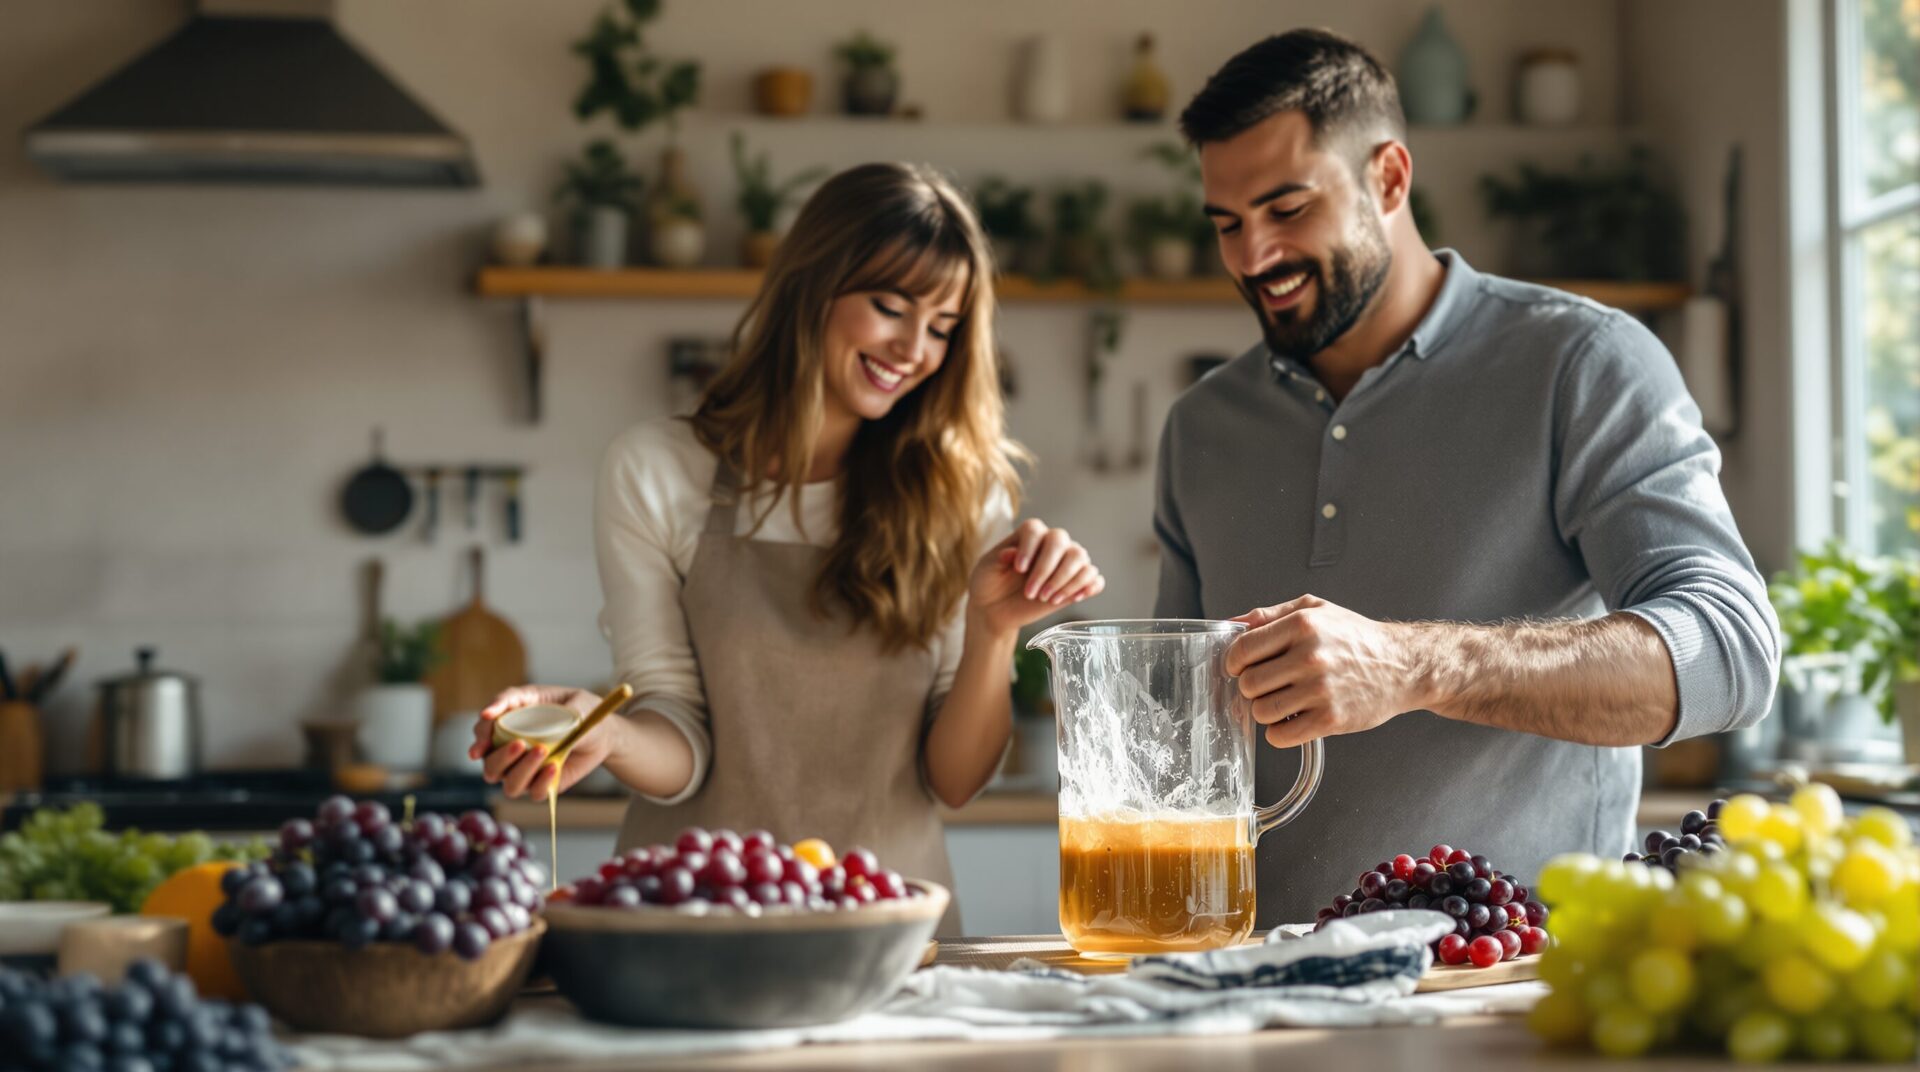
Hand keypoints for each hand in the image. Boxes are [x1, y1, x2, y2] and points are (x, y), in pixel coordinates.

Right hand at [470, 684, 613, 798]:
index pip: (482, 733)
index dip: (480, 735)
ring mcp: (528, 771)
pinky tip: (555, 766)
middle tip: (520, 744)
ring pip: (509, 784)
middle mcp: (512, 752)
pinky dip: (542, 782)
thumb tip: (488, 711)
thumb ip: (519, 698)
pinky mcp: (545, 785)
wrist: (605, 730)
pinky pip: (535, 793)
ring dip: (521, 770)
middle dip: (501, 757)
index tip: (488, 727)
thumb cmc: (577, 708)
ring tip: (542, 750)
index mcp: (509, 726)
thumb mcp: (549, 694)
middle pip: (490, 765)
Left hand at [967, 519, 1104, 638]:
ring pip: (1081, 558)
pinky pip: (1095, 579)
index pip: (1036, 529)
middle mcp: (1051, 544)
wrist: (994, 610)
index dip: (1029, 548)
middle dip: (1047, 570)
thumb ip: (998, 559)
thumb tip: (1011, 553)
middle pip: (1061, 542)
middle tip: (1031, 593)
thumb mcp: (987, 570)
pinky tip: (1075, 598)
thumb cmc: (989, 584)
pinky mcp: (1075, 584)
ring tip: (1048, 599)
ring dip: (1066, 580)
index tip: (1019, 570)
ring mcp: (1066, 563)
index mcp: (1028, 536)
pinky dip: (1090, 586)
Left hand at [1225, 595, 1424, 748]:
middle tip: (1268, 685)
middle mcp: (1310, 656)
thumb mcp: (1316, 610)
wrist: (1403, 666)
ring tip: (1283, 701)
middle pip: (1248, 683)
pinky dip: (1280, 732)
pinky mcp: (1330, 719)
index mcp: (1302, 625)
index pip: (1243, 649)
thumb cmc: (1356, 637)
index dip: (1234, 662)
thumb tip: (1234, 623)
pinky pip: (1280, 736)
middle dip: (1252, 687)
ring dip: (1266, 710)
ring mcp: (1320, 690)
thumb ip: (1271, 614)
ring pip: (1261, 711)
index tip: (1239, 667)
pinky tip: (1293, 719)